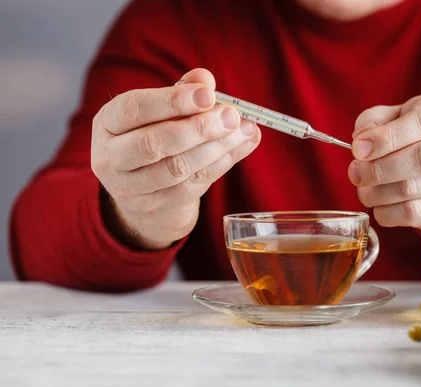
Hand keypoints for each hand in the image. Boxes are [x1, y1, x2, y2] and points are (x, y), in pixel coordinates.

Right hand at [91, 68, 260, 249]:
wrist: (144, 196)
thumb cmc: (154, 138)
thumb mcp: (158, 112)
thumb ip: (180, 92)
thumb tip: (204, 78)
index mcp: (107, 123)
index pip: (134, 109)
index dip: (172, 101)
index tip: (208, 94)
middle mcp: (111, 158)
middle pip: (155, 143)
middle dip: (199, 128)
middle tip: (231, 116)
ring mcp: (133, 188)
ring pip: (179, 167)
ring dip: (217, 147)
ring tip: (245, 129)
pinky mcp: (159, 207)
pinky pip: (196, 183)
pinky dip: (223, 162)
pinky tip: (242, 145)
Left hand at [348, 94, 420, 229]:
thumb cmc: (411, 133)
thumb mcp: (392, 116)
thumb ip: (372, 122)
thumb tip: (361, 144)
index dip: (386, 138)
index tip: (358, 149)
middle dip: (380, 169)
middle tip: (356, 173)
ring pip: (415, 190)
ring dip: (379, 192)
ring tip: (364, 188)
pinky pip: (413, 215)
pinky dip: (387, 212)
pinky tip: (379, 203)